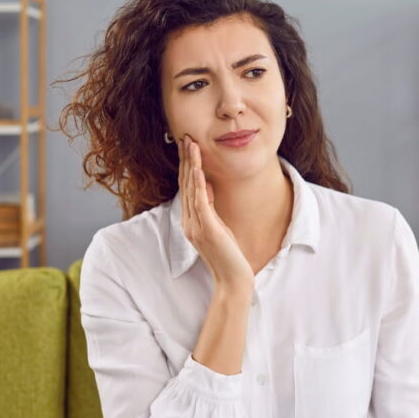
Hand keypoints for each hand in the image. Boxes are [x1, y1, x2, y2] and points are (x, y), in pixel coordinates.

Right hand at [177, 134, 254, 290]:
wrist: (233, 279)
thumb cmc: (228, 255)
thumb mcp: (219, 226)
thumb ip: (210, 207)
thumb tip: (208, 184)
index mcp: (191, 221)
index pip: (186, 187)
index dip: (187, 165)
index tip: (188, 146)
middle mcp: (189, 222)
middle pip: (185, 184)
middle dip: (186, 160)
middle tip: (186, 137)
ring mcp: (196, 226)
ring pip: (191, 189)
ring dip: (191, 165)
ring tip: (191, 145)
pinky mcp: (207, 230)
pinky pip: (200, 203)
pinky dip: (199, 185)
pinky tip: (199, 170)